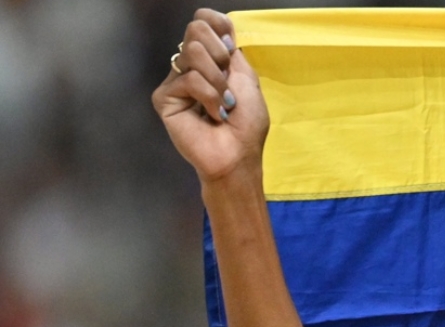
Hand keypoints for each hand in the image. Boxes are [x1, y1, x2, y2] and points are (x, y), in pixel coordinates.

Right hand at [151, 9, 268, 183]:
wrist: (238, 154)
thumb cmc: (247, 125)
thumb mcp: (247, 81)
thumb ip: (233, 53)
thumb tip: (221, 29)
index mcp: (211, 60)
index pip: (204, 21)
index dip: (217, 25)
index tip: (230, 48)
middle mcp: (191, 66)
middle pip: (196, 30)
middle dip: (221, 57)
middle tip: (228, 85)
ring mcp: (176, 80)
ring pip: (193, 52)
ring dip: (219, 82)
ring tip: (224, 105)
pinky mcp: (164, 97)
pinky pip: (189, 79)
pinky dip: (209, 97)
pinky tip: (212, 116)